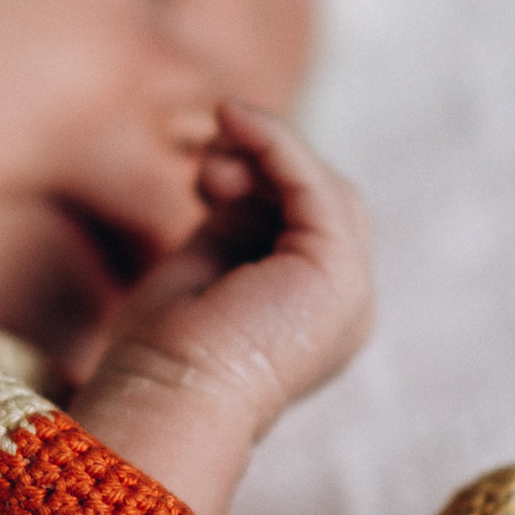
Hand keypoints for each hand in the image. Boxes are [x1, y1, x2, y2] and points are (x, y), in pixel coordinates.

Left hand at [70, 105, 373, 514]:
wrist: (165, 396)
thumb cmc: (164, 353)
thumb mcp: (203, 270)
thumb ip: (231, 223)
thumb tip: (234, 162)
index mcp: (313, 319)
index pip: (307, 227)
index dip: (262, 185)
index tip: (204, 176)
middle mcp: (344, 310)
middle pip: (323, 204)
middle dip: (264, 168)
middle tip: (205, 165)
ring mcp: (350, 294)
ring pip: (326, 191)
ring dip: (268, 152)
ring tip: (212, 150)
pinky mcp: (339, 273)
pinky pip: (315, 186)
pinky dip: (276, 144)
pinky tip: (232, 118)